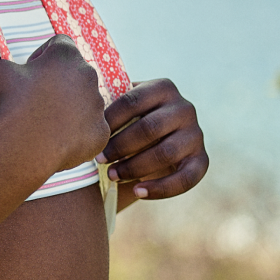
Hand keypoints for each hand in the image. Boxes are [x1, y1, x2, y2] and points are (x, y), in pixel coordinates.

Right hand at [0, 35, 109, 174]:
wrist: (23, 146)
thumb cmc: (11, 104)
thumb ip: (11, 65)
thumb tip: (14, 72)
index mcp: (66, 56)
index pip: (59, 44)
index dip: (42, 56)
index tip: (30, 71)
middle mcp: (88, 77)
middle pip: (75, 74)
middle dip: (58, 83)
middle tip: (36, 99)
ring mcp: (97, 106)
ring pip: (84, 101)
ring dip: (68, 107)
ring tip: (44, 122)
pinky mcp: (100, 132)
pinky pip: (89, 128)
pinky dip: (74, 132)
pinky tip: (55, 138)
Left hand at [101, 78, 207, 202]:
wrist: (156, 138)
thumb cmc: (127, 119)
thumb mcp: (121, 106)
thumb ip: (107, 102)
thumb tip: (78, 107)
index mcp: (162, 87)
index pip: (131, 102)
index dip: (109, 121)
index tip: (89, 137)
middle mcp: (184, 108)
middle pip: (149, 128)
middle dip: (120, 146)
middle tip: (98, 159)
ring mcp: (196, 134)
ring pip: (165, 153)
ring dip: (134, 167)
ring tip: (112, 175)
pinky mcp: (201, 159)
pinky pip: (185, 178)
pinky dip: (160, 188)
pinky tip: (137, 192)